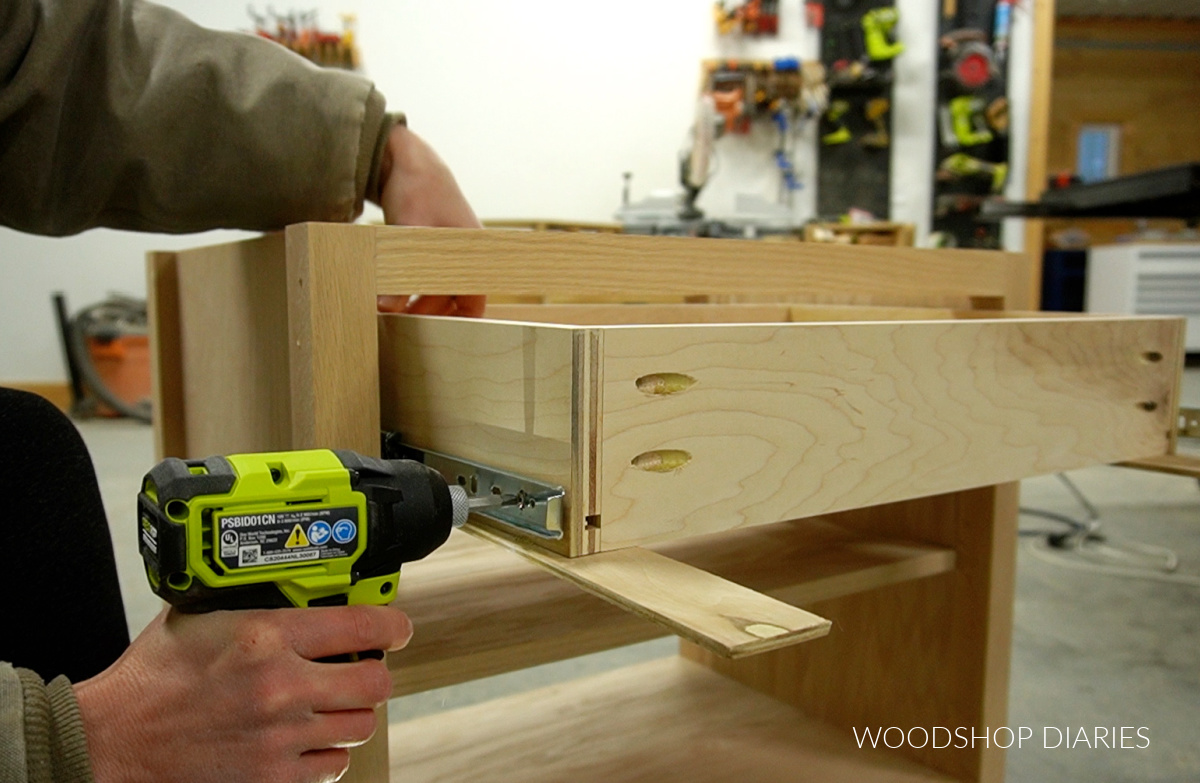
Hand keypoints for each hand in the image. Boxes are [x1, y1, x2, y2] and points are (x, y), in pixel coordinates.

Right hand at [74, 605, 412, 782]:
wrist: (114, 742)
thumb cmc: (150, 680)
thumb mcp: (202, 617)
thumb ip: (255, 602)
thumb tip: (296, 587)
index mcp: (265, 636)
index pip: (363, 625)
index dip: (391, 625)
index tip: (395, 628)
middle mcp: (282, 686)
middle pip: (375, 681)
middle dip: (373, 672)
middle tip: (360, 668)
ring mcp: (281, 737)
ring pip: (361, 724)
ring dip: (351, 713)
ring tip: (328, 704)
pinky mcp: (274, 777)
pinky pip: (334, 764)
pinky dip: (327, 751)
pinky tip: (306, 738)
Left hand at [374, 124, 484, 316]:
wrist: (407, 158)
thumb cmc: (418, 190)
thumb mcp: (406, 235)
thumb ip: (398, 274)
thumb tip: (385, 308)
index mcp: (472, 254)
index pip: (475, 301)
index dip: (460, 322)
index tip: (440, 338)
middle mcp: (464, 256)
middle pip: (451, 298)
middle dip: (427, 313)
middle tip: (400, 325)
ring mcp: (447, 251)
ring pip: (435, 288)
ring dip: (414, 300)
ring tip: (390, 311)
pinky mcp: (428, 246)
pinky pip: (423, 275)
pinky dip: (408, 285)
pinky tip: (388, 293)